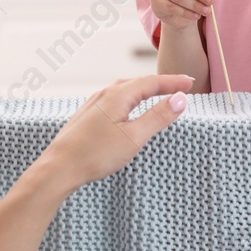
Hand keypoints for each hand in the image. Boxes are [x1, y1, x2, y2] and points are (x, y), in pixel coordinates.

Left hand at [37, 74, 192, 191]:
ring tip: (159, 93)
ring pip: (124, 90)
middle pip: (138, 83)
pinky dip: (130, 98)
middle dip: (160, 83)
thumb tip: (179, 99)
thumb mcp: (133, 137)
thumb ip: (158, 117)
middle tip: (180, 86)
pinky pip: (114, 99)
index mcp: (117, 96)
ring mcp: (93, 104)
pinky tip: (129, 107)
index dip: (173, 82)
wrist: (59, 168)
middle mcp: (104, 94)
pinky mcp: (87, 115)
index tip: (191, 83)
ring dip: (144, 89)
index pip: (152, 82)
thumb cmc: (95, 155)